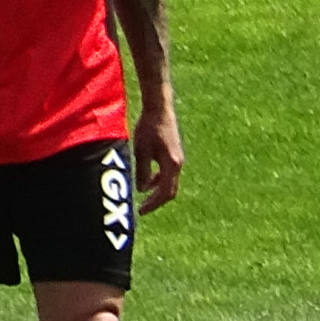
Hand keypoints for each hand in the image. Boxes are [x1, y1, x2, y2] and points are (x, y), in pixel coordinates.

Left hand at [134, 95, 182, 209]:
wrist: (160, 109)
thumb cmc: (149, 127)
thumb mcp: (141, 150)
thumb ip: (142, 171)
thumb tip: (142, 189)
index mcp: (171, 165)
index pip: (165, 193)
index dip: (153, 204)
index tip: (141, 211)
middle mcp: (178, 165)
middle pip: (170, 191)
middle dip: (156, 200)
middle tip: (143, 208)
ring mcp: (178, 160)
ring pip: (169, 182)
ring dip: (157, 190)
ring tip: (144, 194)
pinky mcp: (175, 154)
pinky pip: (168, 173)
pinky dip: (159, 180)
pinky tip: (148, 178)